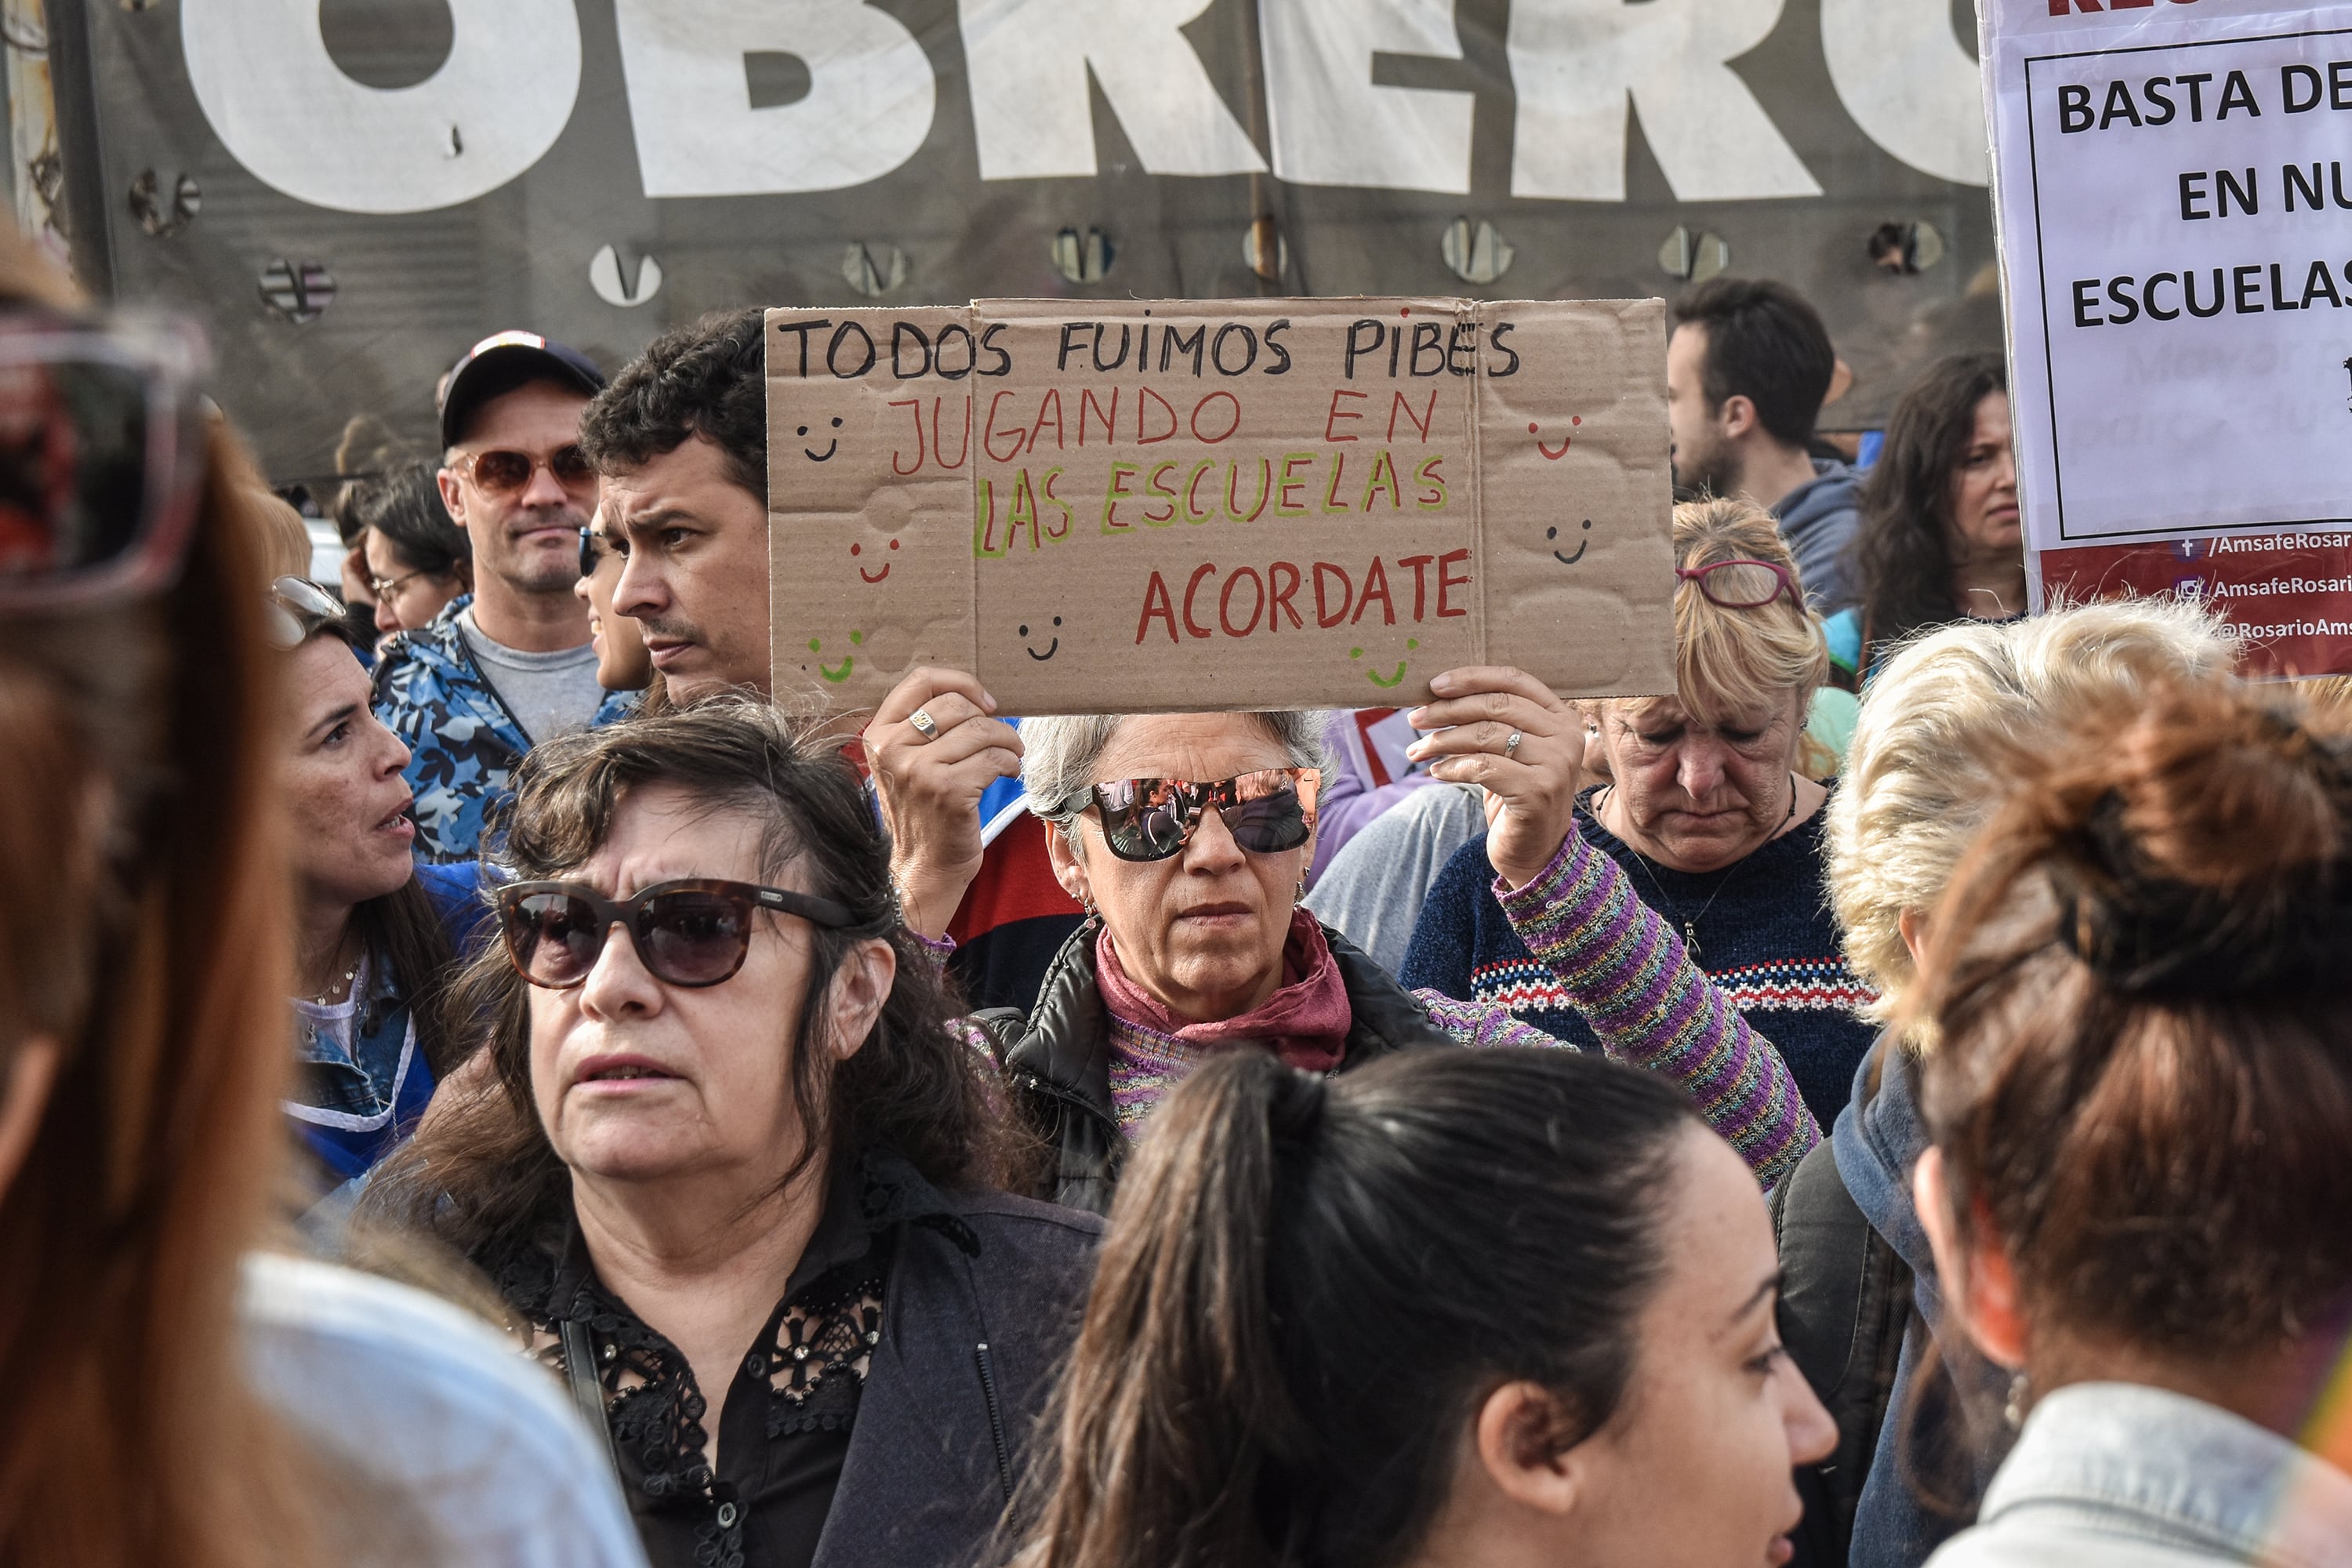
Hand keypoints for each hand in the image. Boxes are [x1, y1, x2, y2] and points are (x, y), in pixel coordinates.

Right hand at [864, 667, 1022, 938]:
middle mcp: (892, 749)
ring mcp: (918, 770)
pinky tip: (1009, 773)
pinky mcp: (947, 791)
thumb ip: (923, 727)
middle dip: (991, 720)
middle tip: (1003, 739)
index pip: (921, 680)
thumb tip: (975, 694)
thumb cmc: (923, 813)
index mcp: (879, 734)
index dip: (961, 682)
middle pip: (957, 705)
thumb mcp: (906, 764)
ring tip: (1011, 757)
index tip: (984, 702)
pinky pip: (994, 758)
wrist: (922, 869)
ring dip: (1008, 741)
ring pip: (980, 730)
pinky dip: (1011, 763)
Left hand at [1405, 666, 1583, 891]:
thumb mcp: (1512, 751)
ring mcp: (1555, 764)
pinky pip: (1483, 767)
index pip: (1514, 680)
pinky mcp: (1537, 791)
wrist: (1537, 854)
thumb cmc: (1516, 795)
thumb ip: (1493, 720)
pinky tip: (1436, 772)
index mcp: (1561, 717)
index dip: (1472, 677)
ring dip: (1442, 741)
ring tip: (1417, 750)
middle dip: (1448, 709)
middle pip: (1495, 706)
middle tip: (1415, 719)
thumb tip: (1439, 695)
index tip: (1434, 684)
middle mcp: (1566, 736)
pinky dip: (1452, 767)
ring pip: (1485, 735)